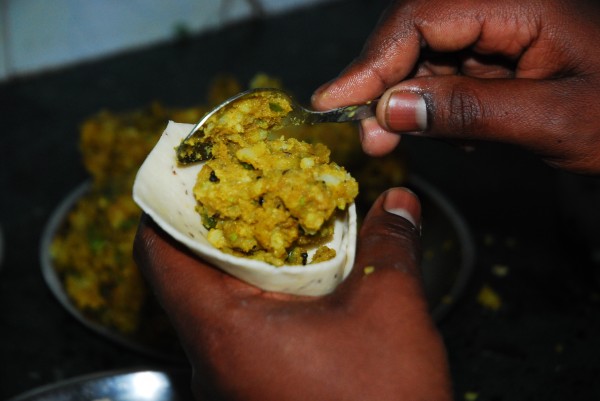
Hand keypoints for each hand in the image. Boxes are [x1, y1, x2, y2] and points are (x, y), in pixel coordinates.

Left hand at [134, 188, 451, 400]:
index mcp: (223, 328)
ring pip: (214, 304)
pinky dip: (260, 298)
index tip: (189, 176)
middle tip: (245, 191)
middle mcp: (212, 358)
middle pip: (185, 275)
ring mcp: (229, 380)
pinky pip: (238, 332)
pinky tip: (299, 283)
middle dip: (216, 227)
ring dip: (243, 264)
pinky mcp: (253, 392)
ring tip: (277, 228)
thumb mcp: (389, 309)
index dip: (165, 206)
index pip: (157, 254)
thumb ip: (388, 245)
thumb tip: (397, 204)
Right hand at [312, 0, 599, 174]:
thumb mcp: (552, 120)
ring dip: (408, 100)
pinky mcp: (502, 52)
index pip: (422, 17)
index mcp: (523, 2)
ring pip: (428, 55)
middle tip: (370, 136)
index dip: (372, 61)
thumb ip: (469, 110)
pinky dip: (439, 106)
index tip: (335, 101)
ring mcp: (502, 28)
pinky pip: (450, 73)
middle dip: (385, 84)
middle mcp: (505, 6)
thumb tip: (392, 109)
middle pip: (416, 32)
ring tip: (404, 140)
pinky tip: (458, 132)